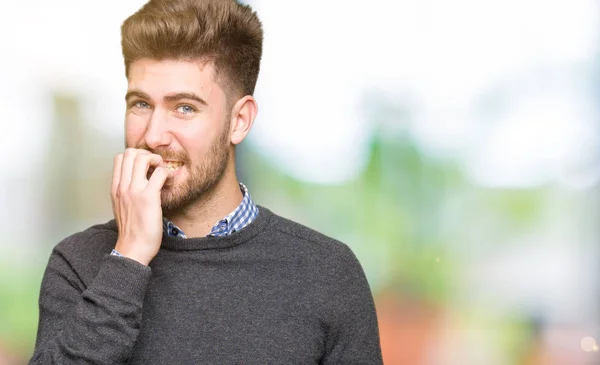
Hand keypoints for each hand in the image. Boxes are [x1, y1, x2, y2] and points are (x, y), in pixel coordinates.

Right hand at [110, 148, 172, 265]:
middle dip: (146, 153)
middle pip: (130, 152)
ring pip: (143, 157)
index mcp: (115, 188)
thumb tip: (137, 180)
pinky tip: (169, 183)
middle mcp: (122, 186)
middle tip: (155, 166)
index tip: (146, 167)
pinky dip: (167, 174)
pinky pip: (160, 173)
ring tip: (162, 172)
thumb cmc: (132, 230)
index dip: (135, 156)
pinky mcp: (148, 197)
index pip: (120, 157)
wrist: (133, 248)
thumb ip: (126, 191)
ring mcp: (134, 191)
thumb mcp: (122, 206)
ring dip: (156, 160)